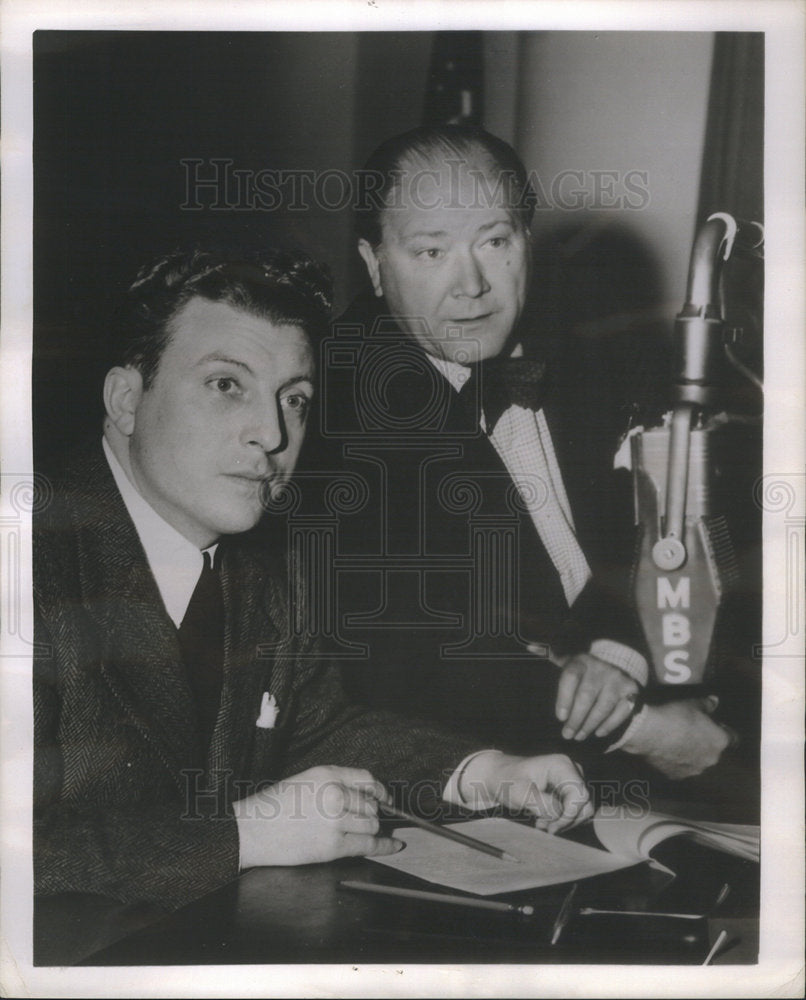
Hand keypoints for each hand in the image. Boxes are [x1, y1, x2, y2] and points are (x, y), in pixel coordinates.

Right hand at [233, 765, 401, 868]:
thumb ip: (334, 783)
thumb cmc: (273, 806)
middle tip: (370, 819)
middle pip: (372, 804)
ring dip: (372, 829)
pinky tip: (393, 846)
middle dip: (373, 813)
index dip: (380, 790)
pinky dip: (385, 847)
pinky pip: (369, 845)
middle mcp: (335, 794)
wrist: (251, 830)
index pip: (367, 779)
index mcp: (327, 774)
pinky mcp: (333, 847)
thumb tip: (364, 795)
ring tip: (367, 831)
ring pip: (372, 824)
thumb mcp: (305, 780)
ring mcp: (335, 821)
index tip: (385, 798)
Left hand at [459, 752, 593, 833]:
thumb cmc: (506, 781)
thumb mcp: (519, 793)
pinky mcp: (569, 790)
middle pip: (584, 805)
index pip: (580, 796)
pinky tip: (544, 820)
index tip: (550, 827)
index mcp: (561, 765)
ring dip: (563, 822)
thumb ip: (541, 803)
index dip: (569, 815)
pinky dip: (561, 820)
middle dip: (566, 821)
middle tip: (544, 828)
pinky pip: (575, 811)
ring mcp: (572, 779)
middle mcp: (571, 770)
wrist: (499, 777)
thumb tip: (559, 813)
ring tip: (541, 824)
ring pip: (582, 811)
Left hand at [553, 652, 638, 740]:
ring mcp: (618, 679)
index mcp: (581, 660)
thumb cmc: (583, 672)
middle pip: (586, 696)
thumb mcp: (568, 662)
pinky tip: (598, 733)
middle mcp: (601, 667)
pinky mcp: (632, 691)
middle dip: (576, 719)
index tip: (560, 717)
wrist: (616, 670)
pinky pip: (621, 712)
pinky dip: (609, 725)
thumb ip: (550, 655)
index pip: (571, 676)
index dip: (564, 698)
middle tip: (567, 734)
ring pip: (603, 707)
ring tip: (579, 736)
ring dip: (590, 725)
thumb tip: (528, 646)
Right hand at [620, 697, 734, 778]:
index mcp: (720, 742)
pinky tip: (666, 750)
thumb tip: (715, 701)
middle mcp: (711, 760)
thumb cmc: (676, 715)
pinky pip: (680, 768)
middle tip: (691, 731)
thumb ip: (706, 704)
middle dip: (705, 743)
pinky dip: (676, 761)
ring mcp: (693, 770)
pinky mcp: (676, 776)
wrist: (649, 732)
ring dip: (691, 754)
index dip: (721, 729)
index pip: (732, 738)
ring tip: (676, 742)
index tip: (711, 723)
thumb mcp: (692, 704)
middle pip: (713, 751)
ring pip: (697, 761)